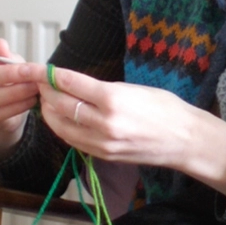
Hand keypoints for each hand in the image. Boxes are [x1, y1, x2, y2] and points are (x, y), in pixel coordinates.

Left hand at [40, 67, 225, 193]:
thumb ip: (101, 89)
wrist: (184, 140)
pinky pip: (73, 141)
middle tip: (41, 82)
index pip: (71, 83)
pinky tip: (61, 118)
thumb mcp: (134, 88)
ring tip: (46, 99)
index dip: (51, 75)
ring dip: (50, 112)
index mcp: (114, 99)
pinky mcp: (103, 156)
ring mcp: (102, 143)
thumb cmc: (166, 108)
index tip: (41, 68)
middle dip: (47, 92)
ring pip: (62, 127)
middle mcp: (104, 123)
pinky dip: (62, 128)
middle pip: (61, 105)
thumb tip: (73, 84)